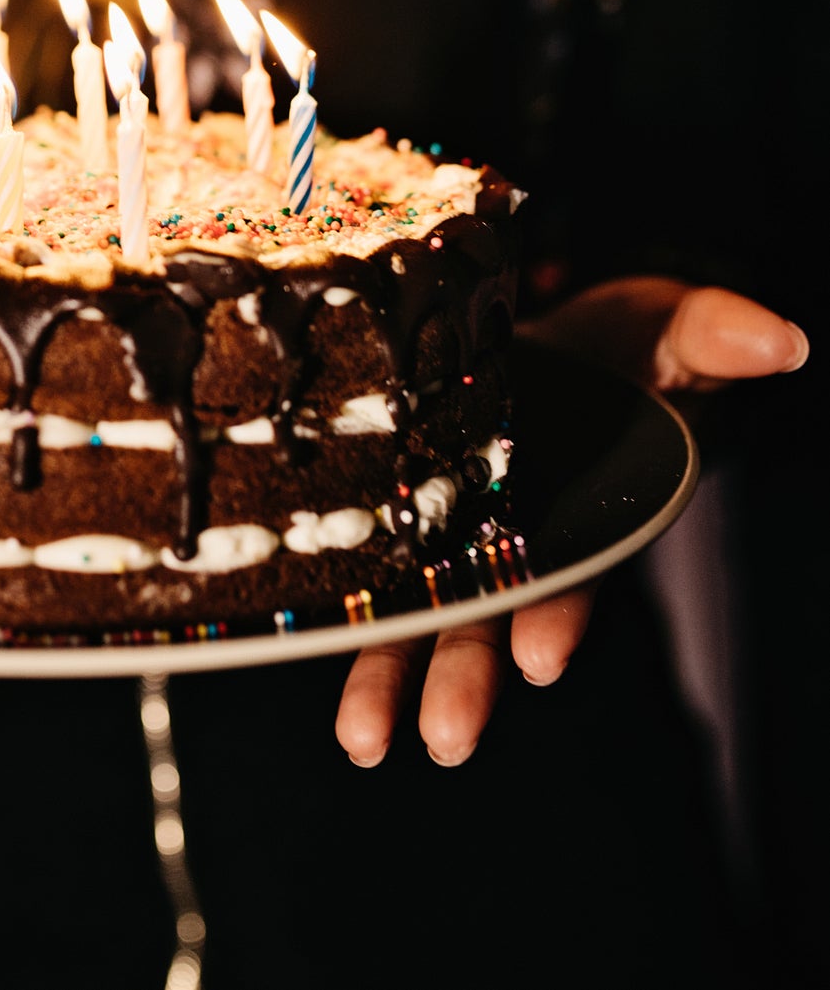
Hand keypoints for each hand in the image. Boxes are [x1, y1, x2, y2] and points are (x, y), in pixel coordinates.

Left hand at [335, 279, 807, 768]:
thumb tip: (782, 338)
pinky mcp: (384, 507)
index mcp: (577, 503)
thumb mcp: (663, 325)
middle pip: (486, 613)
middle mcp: (508, 532)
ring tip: (365, 743)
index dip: (558, 607)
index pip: (573, 567)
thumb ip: (713, 333)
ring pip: (413, 613)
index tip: (541, 654)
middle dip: (468, 674)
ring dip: (389, 676)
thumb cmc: (609, 341)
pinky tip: (287, 644)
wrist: (528, 326)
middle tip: (448, 735)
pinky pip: (354, 566)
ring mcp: (443, 528)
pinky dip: (328, 609)